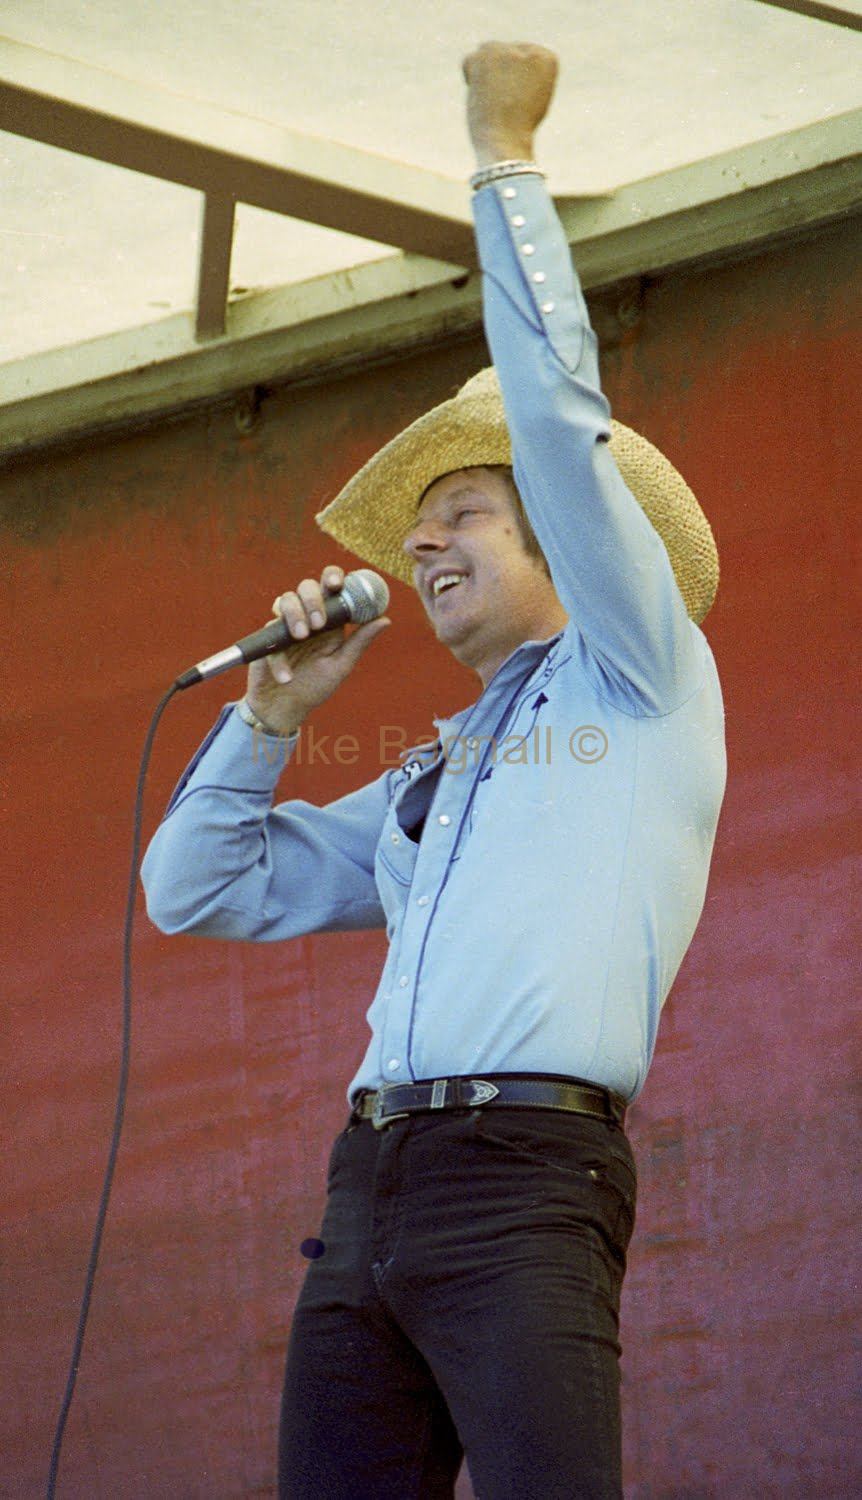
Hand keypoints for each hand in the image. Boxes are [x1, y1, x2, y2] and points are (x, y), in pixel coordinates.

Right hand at [245, 565, 389, 733]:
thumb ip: (360, 642)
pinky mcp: (267, 638)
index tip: (337, 583)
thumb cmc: (316, 685)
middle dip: (312, 599)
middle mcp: (307, 616)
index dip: (333, 577)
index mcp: (329, 619)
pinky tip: (286, 676)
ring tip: (301, 637)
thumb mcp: (341, 665)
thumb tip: (385, 619)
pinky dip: (279, 657)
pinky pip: (270, 633)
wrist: (286, 707)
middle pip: (307, 586)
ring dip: (295, 614)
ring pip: (285, 600)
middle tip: (318, 624)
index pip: (331, 587)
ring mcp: (284, 625)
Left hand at [463, 41, 557, 167]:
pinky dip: (470, 77)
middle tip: (503, 102)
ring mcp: (509, 50)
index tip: (519, 101)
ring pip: (487, 52)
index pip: (523, 57)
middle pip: (504, 52)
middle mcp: (531, 50)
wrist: (506, 140)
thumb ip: (524, 72)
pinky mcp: (487, 56)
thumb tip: (506, 59)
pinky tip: (481, 94)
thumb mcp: (533, 95)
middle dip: (499, 74)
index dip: (515, 80)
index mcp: (548, 60)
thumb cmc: (519, 127)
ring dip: (485, 73)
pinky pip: (469, 60)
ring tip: (493, 98)